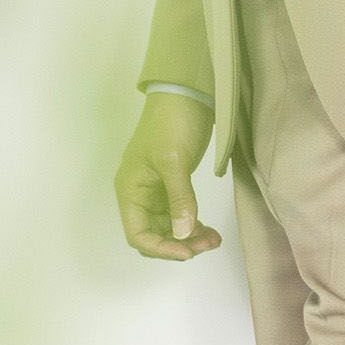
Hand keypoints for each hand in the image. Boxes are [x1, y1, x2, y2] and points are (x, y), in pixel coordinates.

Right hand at [114, 91, 222, 261]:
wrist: (186, 93)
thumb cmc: (172, 123)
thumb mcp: (174, 160)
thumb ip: (179, 198)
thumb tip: (182, 234)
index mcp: (130, 190)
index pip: (138, 234)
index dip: (161, 248)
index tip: (188, 251)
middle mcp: (140, 194)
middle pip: (154, 234)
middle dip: (179, 244)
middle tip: (208, 244)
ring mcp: (157, 190)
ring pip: (169, 226)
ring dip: (189, 236)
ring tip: (214, 239)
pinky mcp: (174, 183)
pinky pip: (180, 213)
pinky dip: (194, 223)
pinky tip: (210, 229)